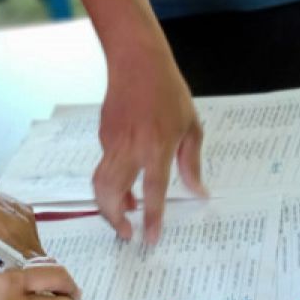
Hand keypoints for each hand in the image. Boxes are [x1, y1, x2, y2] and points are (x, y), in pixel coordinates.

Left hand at [0, 175, 43, 276]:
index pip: (32, 269)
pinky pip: (32, 233)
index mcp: (8, 240)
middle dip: (33, 272)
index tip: (28, 290)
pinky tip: (11, 243)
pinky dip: (25, 242)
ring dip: (30, 257)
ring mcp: (27, 218)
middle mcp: (23, 229)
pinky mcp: (27, 210)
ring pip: (37, 246)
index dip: (32, 281)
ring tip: (16, 264)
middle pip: (39, 258)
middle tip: (23, 281)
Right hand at [97, 38, 204, 244]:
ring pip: (101, 182)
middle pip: (112, 192)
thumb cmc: (168, 91)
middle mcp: (131, 147)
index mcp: (157, 146)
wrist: (136, 61)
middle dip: (115, 218)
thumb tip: (198, 191)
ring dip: (108, 204)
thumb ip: (192, 162)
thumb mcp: (190, 126)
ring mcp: (112, 141)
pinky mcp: (103, 135)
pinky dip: (111, 181)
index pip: (153, 191)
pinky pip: (104, 164)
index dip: (152, 218)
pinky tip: (126, 181)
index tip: (149, 238)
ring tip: (124, 214)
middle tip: (126, 233)